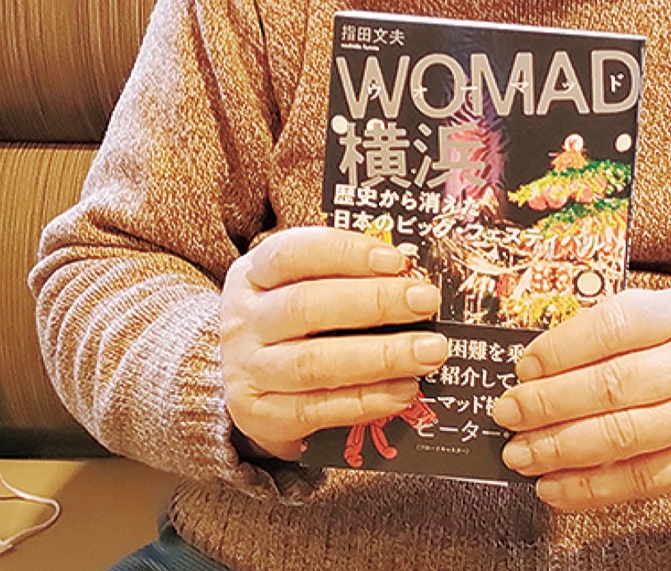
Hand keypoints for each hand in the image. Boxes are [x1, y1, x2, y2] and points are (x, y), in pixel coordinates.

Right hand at [219, 227, 447, 461]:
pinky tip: (404, 389)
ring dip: (380, 357)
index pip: (292, 253)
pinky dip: (367, 400)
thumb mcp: (300, 283)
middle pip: (306, 306)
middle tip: (426, 302)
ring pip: (314, 363)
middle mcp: (245, 320)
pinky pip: (316, 410)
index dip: (346, 253)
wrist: (241, 378)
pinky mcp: (260, 415)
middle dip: (375, 303)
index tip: (397, 260)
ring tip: (429, 352)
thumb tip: (411, 275)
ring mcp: (248, 370)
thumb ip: (345, 275)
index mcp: (254, 274)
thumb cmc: (290, 318)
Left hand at [490, 286, 670, 509]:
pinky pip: (643, 481)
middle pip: (612, 386)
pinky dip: (591, 489)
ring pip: (622, 438)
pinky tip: (556, 487)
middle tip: (505, 412)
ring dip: (560, 449)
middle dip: (547, 404)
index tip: (522, 366)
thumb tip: (544, 352)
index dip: (560, 349)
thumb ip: (627, 323)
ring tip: (520, 453)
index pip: (613, 326)